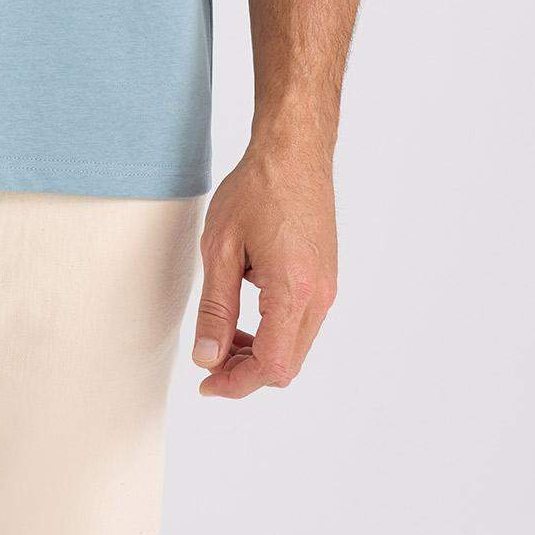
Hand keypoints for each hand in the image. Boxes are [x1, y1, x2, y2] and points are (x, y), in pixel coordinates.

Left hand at [191, 142, 337, 397]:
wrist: (294, 151)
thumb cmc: (256, 189)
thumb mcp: (221, 248)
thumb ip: (215, 308)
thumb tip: (207, 357)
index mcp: (294, 290)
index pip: (271, 366)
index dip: (236, 383)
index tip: (206, 381)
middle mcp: (320, 296)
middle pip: (286, 365)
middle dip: (246, 373)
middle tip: (208, 360)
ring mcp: (328, 287)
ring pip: (295, 347)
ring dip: (260, 353)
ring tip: (222, 335)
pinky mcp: (327, 278)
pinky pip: (303, 324)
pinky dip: (274, 332)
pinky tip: (246, 314)